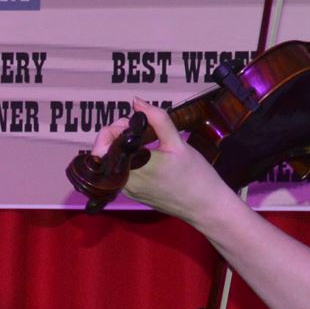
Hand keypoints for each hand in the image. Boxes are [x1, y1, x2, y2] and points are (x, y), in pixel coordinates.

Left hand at [100, 103, 239, 229]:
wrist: (206, 206)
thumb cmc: (195, 174)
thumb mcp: (177, 142)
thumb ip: (156, 119)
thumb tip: (137, 102)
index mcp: (133, 167)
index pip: (103, 145)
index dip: (113, 129)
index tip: (131, 124)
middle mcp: (125, 182)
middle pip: (103, 153)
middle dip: (116, 135)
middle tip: (139, 128)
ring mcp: (128, 191)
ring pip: (111, 163)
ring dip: (121, 147)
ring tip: (144, 139)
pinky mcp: (133, 196)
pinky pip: (120, 172)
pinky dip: (127, 159)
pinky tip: (146, 154)